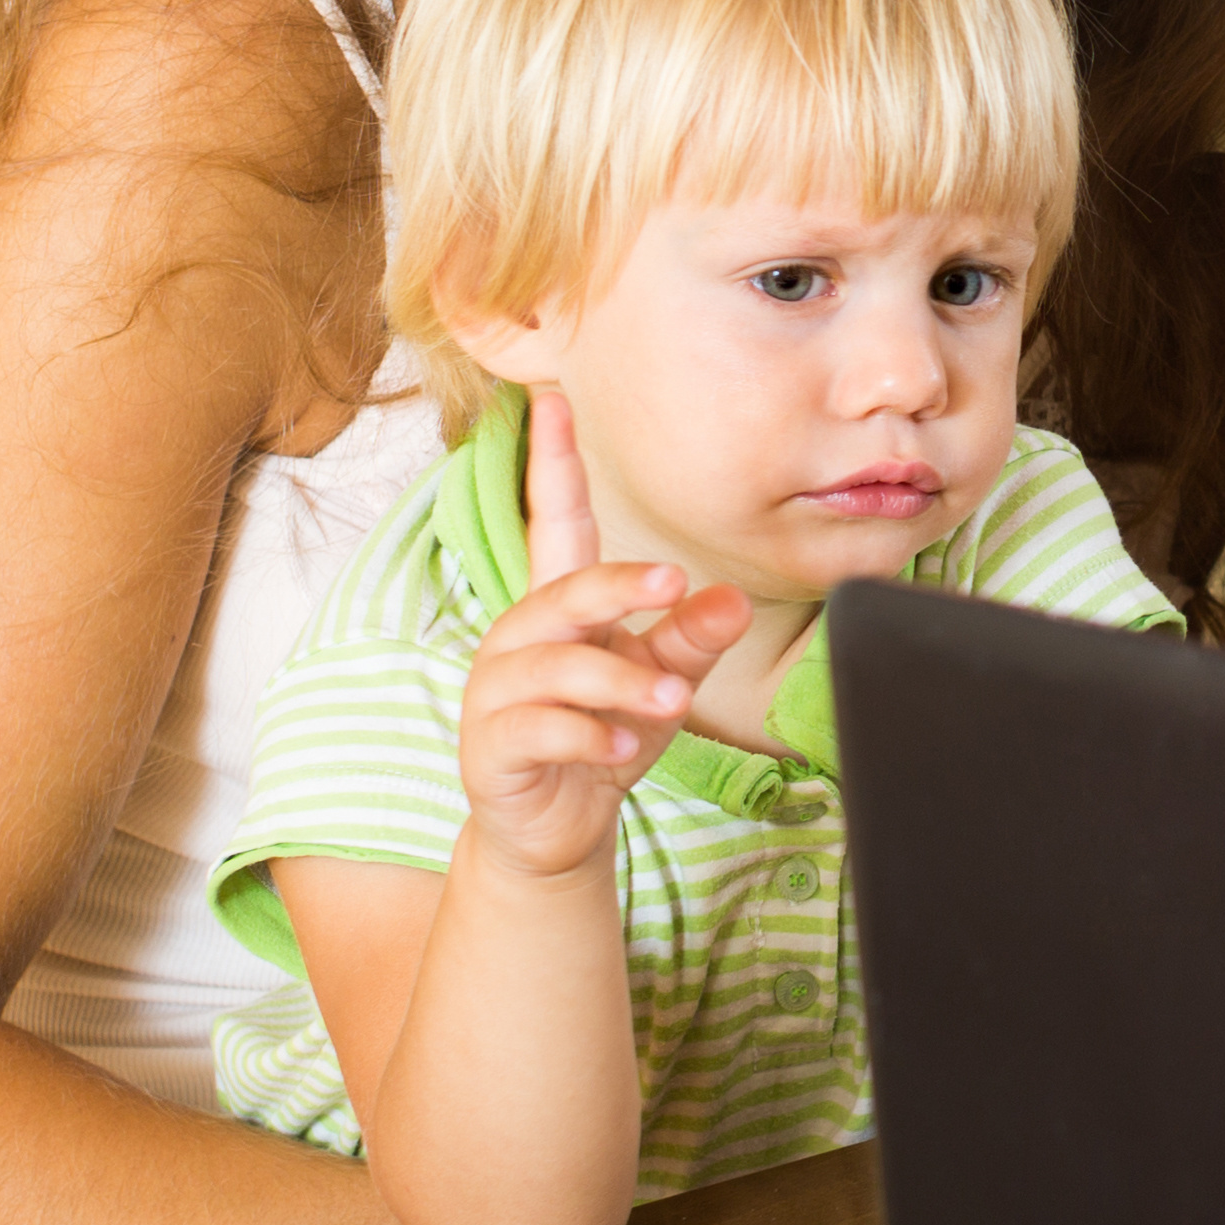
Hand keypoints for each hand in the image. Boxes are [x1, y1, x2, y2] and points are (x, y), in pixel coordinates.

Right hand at [451, 389, 746, 886]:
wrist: (557, 827)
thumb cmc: (606, 733)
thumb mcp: (660, 680)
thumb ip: (690, 640)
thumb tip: (732, 600)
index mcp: (558, 606)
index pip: (553, 520)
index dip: (551, 460)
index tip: (552, 396)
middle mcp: (521, 637)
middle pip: (564, 590)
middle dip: (620, 585)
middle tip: (676, 582)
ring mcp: (498, 692)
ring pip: (559, 666)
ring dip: (622, 681)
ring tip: (674, 701)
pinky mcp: (492, 746)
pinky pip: (541, 729)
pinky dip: (589, 736)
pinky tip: (622, 748)